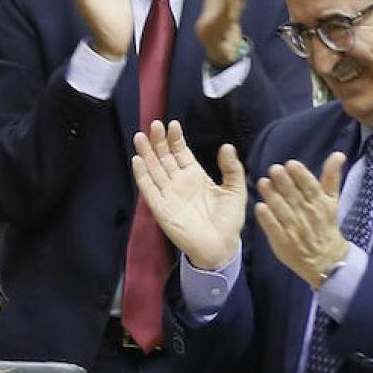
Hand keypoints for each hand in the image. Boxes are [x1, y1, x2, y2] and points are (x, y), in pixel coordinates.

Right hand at [130, 120, 247, 269]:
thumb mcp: (235, 191)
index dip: (175, 139)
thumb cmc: (228, 221)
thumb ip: (232, 169)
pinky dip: (142, 175)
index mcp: (195, 176)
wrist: (222, 248)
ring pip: (154, 169)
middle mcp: (179, 182)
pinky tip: (138, 160)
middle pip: (164, 157)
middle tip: (155, 125)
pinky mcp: (161, 209)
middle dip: (159, 141)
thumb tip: (227, 146)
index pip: (181, 153)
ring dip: (146, 153)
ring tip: (141, 136)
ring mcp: (168, 195)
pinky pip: (149, 189)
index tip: (172, 125)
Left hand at [255, 154, 348, 288]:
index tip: (291, 164)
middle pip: (294, 197)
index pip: (311, 187)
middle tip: (274, 169)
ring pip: (283, 211)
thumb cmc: (325, 224)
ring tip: (262, 183)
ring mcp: (294, 230)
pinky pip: (274, 229)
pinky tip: (259, 207)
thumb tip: (338, 154)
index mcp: (320, 204)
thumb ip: (331, 177)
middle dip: (284, 183)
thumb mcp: (332, 200)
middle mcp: (307, 215)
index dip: (301, 176)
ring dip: (272, 197)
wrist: (325, 259)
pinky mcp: (283, 242)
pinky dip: (267, 219)